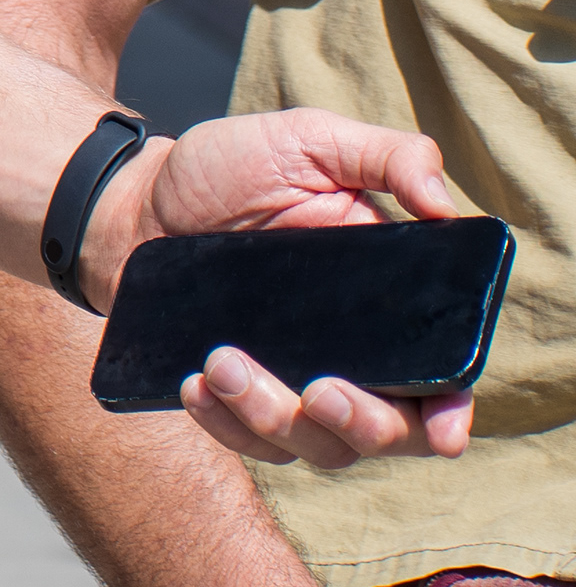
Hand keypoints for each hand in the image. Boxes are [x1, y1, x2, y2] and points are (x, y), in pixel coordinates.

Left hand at [89, 109, 478, 467]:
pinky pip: (249, 442)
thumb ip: (386, 156)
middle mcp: (354, 356)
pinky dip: (225, 424)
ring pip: (317, 445)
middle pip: (387, 432)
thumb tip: (444, 201)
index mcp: (390, 305)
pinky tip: (193, 383)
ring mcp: (294, 382)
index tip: (442, 432)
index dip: (452, 412)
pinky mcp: (240, 398)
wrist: (134, 199)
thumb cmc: (228, 169)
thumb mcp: (307, 141)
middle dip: (361, 424)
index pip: (442, 377)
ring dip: (274, 417)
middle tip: (317, 389)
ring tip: (220, 361)